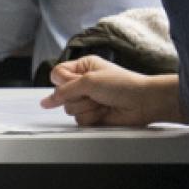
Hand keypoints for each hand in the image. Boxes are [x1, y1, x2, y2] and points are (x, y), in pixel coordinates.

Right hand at [41, 56, 182, 127]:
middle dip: (78, 96)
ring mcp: (88, 100)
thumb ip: (64, 90)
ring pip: (70, 109)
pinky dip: (92, 117)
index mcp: (83, 67)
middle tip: (94, 93)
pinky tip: (104, 111)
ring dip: (87, 107)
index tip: (76, 82)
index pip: (57, 75)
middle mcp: (84, 83)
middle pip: (62, 95)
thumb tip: (46, 101)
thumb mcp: (89, 81)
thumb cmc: (122, 84)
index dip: (63, 82)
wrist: (142, 102)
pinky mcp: (92, 115)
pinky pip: (79, 121)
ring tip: (102, 102)